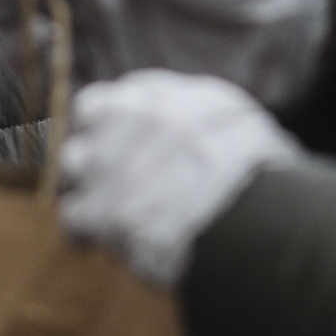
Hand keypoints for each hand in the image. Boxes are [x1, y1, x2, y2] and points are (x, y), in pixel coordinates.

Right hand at [0, 0, 329, 107]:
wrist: (298, 36)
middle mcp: (101, 11)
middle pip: (29, 9)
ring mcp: (112, 58)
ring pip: (44, 55)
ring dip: (17, 48)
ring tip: (8, 40)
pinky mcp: (127, 102)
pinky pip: (77, 104)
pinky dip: (51, 101)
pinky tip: (39, 92)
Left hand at [56, 70, 298, 288]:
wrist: (252, 219)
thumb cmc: (263, 180)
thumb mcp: (244, 126)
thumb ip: (210, 121)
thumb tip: (209, 136)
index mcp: (173, 95)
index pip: (127, 92)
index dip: (121, 118)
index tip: (126, 139)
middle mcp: (135, 115)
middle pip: (90, 114)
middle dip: (95, 139)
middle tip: (108, 170)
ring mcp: (111, 159)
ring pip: (73, 161)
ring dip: (85, 184)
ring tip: (104, 209)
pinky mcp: (98, 208)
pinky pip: (72, 215)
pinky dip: (82, 232)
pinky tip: (95, 244)